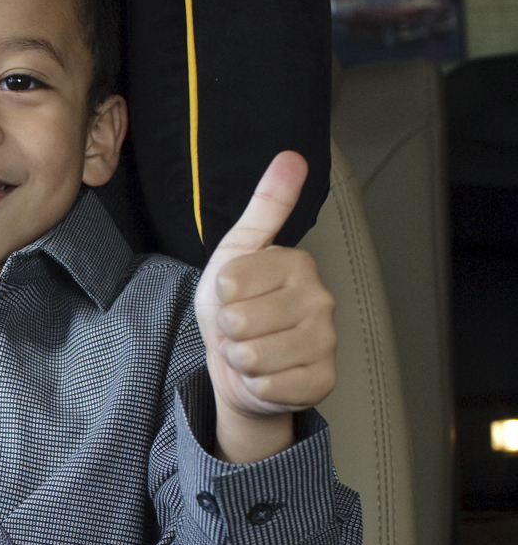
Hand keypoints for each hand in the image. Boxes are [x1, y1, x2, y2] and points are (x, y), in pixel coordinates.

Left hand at [193, 151, 335, 463]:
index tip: (232, 297)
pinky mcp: (322, 380)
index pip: (230, 282)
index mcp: (298, 263)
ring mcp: (326, 342)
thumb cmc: (238, 307)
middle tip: (242, 328)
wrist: (242, 366)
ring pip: (254, 356)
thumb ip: (264, 208)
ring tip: (251, 350)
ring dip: (240, 359)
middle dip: (227, 331)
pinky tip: (267, 376)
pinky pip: (270, 387)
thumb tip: (292, 157)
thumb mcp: (236, 253)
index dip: (218, 296)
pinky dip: (256, 386)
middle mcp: (320, 299)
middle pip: (240, 321)